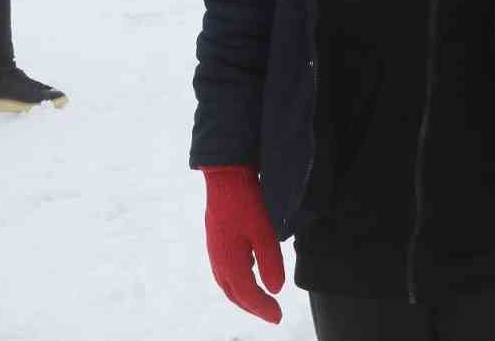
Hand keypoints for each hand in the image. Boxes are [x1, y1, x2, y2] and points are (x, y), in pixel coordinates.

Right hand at [201, 167, 284, 323]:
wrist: (225, 176)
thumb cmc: (245, 202)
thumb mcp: (264, 232)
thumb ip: (270, 262)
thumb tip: (276, 290)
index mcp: (229, 262)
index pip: (247, 294)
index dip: (263, 308)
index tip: (278, 317)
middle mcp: (219, 260)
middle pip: (235, 294)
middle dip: (253, 307)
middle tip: (271, 314)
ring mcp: (215, 250)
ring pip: (228, 283)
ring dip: (244, 296)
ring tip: (260, 302)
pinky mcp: (217, 241)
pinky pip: (226, 271)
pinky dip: (238, 281)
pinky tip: (248, 276)